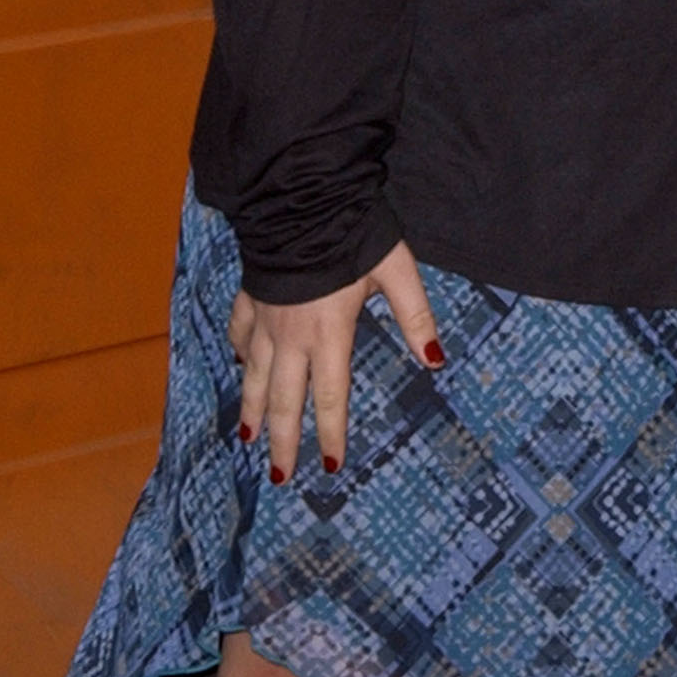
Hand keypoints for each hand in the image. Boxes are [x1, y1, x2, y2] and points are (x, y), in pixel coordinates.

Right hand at [230, 241, 441, 482]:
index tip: (332, 465)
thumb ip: (416, 318)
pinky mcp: (250, 297)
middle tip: (280, 477)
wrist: (301, 199)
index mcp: (328, 334)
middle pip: (285, 400)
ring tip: (248, 441)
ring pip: (255, 376)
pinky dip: (240, 354)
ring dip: (253, 411)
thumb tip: (435, 360)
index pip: (330, 396)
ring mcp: (266, 318)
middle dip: (283, 442)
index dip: (331, 433)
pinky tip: (240, 365)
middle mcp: (291, 335)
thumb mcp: (397, 273)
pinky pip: (241, 334)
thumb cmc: (354, 234)